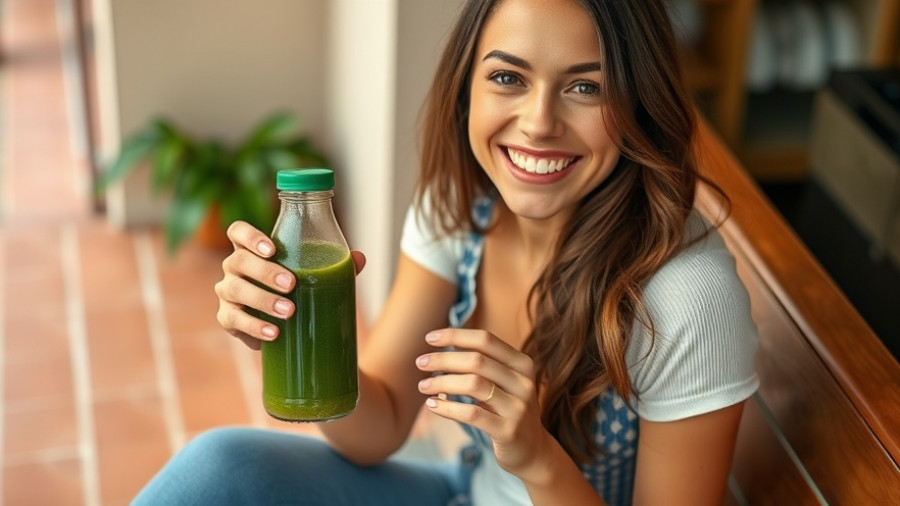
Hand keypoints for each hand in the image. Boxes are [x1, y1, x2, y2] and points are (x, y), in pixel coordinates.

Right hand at [214, 220, 365, 349]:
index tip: (273, 249)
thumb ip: (335, 265)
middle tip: (291, 284)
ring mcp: (227, 292)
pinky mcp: (227, 318)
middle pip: (238, 260)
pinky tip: (274, 333)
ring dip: (263, 300)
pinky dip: (255, 327)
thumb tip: (359, 259)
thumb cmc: (296, 290)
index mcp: (251, 249)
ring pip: (235, 290)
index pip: (238, 232)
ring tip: (289, 311)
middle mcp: (234, 267)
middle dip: (265, 272)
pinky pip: (234, 320)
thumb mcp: (314, 275)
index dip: (250, 236)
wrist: (283, 326)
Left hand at [415, 329, 553, 478]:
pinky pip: (471, 414)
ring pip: (473, 385)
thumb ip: (483, 365)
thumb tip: (440, 348)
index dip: (456, 335)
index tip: (430, 337)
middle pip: (476, 360)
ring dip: (442, 383)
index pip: (486, 340)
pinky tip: (432, 405)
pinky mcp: (508, 431)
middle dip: (443, 359)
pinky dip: (447, 407)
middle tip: (420, 362)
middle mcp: (523, 382)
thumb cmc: (507, 409)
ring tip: (423, 386)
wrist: (532, 450)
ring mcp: (518, 407)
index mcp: (522, 364)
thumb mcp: (504, 383)